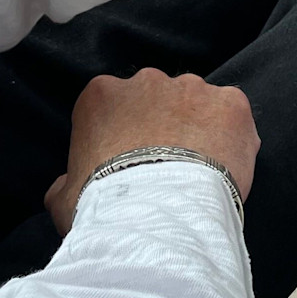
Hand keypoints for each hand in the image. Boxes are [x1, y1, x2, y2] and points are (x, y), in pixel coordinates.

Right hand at [45, 69, 258, 235]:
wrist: (156, 215)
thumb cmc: (104, 208)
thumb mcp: (63, 199)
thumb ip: (66, 181)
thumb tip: (66, 184)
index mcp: (101, 96)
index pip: (113, 108)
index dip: (124, 137)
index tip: (132, 164)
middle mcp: (146, 82)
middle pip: (157, 100)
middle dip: (163, 127)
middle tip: (168, 169)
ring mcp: (191, 89)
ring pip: (197, 104)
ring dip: (199, 130)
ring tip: (200, 172)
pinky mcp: (230, 104)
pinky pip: (232, 114)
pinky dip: (233, 135)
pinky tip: (227, 166)